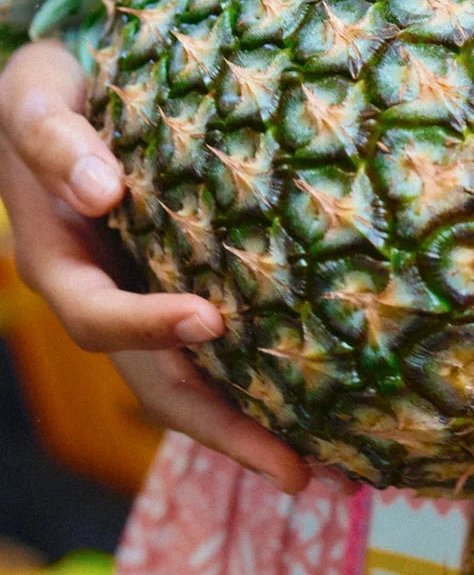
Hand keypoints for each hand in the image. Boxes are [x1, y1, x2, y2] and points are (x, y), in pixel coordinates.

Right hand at [0, 40, 307, 492]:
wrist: (57, 110)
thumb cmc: (48, 97)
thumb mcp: (34, 101)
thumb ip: (55, 142)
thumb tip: (104, 191)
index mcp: (62, 269)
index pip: (99, 317)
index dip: (147, 326)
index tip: (207, 321)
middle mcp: (107, 308)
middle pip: (163, 389)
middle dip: (227, 433)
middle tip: (298, 473)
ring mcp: (149, 317)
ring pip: (201, 395)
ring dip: (263, 440)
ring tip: (338, 478)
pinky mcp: (188, 311)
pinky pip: (229, 369)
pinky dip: (275, 401)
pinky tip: (337, 428)